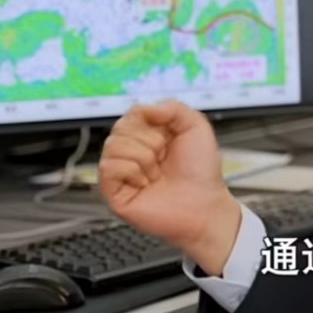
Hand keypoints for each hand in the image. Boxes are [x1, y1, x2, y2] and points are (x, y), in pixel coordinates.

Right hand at [98, 100, 241, 274]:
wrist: (204, 204)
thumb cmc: (201, 170)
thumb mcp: (195, 126)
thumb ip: (172, 107)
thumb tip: (142, 107)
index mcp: (148, 134)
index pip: (133, 112)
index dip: (152, 121)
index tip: (169, 136)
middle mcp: (131, 150)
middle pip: (120, 126)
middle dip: (150, 140)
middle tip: (164, 157)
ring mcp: (120, 171)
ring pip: (112, 145)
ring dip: (143, 157)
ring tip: (156, 173)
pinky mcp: (113, 191)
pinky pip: (109, 167)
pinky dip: (132, 172)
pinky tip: (145, 184)